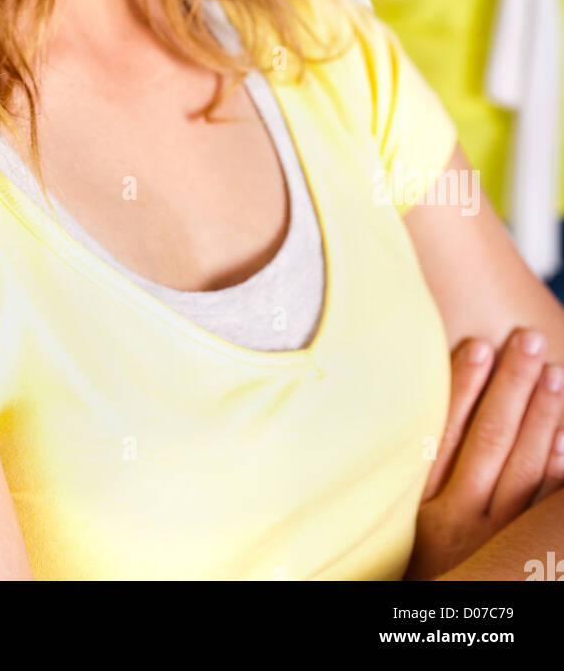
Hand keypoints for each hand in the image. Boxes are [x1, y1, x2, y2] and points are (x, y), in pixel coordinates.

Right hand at [404, 327, 563, 580]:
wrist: (439, 613)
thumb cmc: (420, 550)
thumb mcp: (404, 509)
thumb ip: (420, 461)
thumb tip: (433, 399)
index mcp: (421, 502)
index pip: (445, 432)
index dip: (463, 386)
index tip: (480, 344)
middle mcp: (458, 518)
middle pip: (491, 441)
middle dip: (512, 386)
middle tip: (528, 339)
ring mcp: (497, 537)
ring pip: (525, 468)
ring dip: (542, 416)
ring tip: (555, 372)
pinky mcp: (523, 550)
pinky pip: (546, 506)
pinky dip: (559, 466)